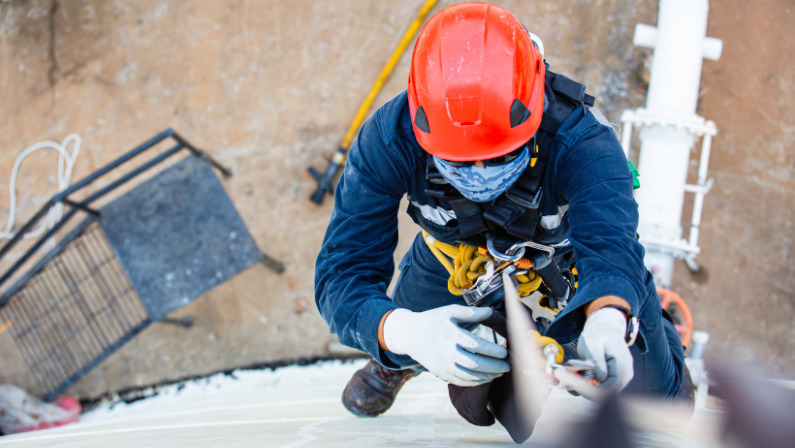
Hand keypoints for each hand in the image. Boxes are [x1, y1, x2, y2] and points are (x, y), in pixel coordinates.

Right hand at [382, 305, 509, 386]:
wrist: (410, 335)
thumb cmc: (433, 320)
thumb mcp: (450, 311)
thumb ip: (471, 313)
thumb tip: (491, 311)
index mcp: (451, 335)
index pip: (476, 345)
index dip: (493, 351)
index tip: (505, 352)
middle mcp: (447, 352)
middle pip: (475, 363)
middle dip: (494, 367)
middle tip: (508, 366)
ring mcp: (443, 365)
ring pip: (469, 376)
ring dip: (487, 376)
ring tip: (500, 372)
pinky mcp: (441, 373)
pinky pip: (460, 382)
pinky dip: (475, 382)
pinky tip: (485, 378)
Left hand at [577, 307, 633, 391]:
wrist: (605, 328)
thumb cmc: (599, 335)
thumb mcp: (593, 344)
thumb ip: (597, 361)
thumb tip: (599, 379)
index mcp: (623, 366)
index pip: (611, 388)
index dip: (594, 391)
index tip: (578, 388)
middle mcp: (626, 374)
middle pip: (609, 392)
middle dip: (590, 390)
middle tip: (573, 383)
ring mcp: (622, 376)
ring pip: (606, 390)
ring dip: (590, 387)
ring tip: (577, 377)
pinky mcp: (615, 377)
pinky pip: (604, 386)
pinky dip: (592, 384)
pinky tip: (583, 377)